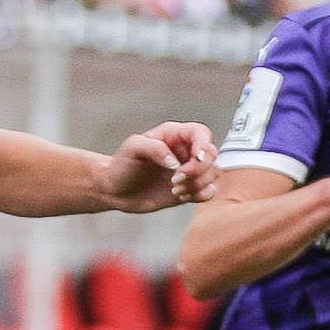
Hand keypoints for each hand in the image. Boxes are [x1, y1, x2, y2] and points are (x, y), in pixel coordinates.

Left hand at [99, 121, 218, 212]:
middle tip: (175, 179)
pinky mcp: (190, 188)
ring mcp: (190, 170)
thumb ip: (154, 148)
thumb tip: (175, 163)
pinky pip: (209, 191)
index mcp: (175, 135)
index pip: (201, 133)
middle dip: (198, 169)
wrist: (116, 190)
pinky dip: (199, 195)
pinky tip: (179, 195)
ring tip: (174, 188)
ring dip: (197, 184)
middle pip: (212, 155)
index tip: (196, 159)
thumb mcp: (133, 148)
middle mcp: (186, 151)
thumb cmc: (122, 165)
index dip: (204, 145)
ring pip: (213, 174)